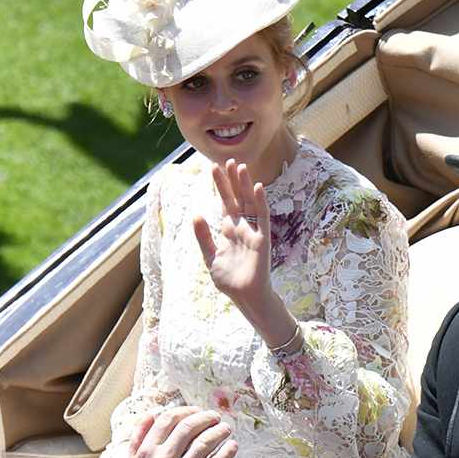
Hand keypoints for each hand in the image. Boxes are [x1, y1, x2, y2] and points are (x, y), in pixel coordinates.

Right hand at [116, 407, 235, 457]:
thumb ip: (137, 440)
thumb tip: (149, 414)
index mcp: (146, 453)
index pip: (167, 420)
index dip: (185, 411)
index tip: (197, 412)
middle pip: (187, 427)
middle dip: (205, 418)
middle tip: (216, 418)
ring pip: (203, 443)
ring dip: (218, 432)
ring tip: (226, 429)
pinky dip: (226, 452)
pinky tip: (232, 446)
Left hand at [192, 160, 297, 347]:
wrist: (245, 297)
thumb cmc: (229, 280)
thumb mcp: (210, 257)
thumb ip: (203, 237)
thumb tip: (195, 215)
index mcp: (229, 230)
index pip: (224, 202)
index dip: (220, 186)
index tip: (213, 168)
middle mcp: (242, 227)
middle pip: (237, 198)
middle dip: (231, 180)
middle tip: (226, 160)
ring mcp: (253, 231)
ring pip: (250, 203)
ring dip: (245, 185)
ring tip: (240, 167)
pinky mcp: (263, 239)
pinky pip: (262, 218)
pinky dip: (261, 202)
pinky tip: (258, 187)